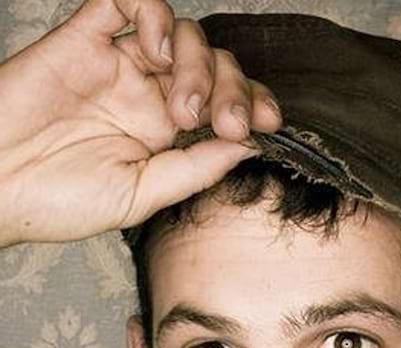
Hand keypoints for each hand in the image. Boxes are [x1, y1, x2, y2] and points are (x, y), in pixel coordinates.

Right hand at [0, 0, 281, 247]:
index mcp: (165, 136)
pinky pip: (123, 2)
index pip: (222, 103)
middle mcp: (147, 97)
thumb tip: (247, 147)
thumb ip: (194, 168)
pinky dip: (151, 13)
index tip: (268, 122)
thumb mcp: (140, 196)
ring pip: (178, 33)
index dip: (251, 104)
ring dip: (196, 60)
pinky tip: (154, 46)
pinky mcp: (81, 40)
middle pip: (211, 64)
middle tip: (222, 120)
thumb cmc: (60, 202)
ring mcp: (117, 67)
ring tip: (181, 105)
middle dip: (231, 88)